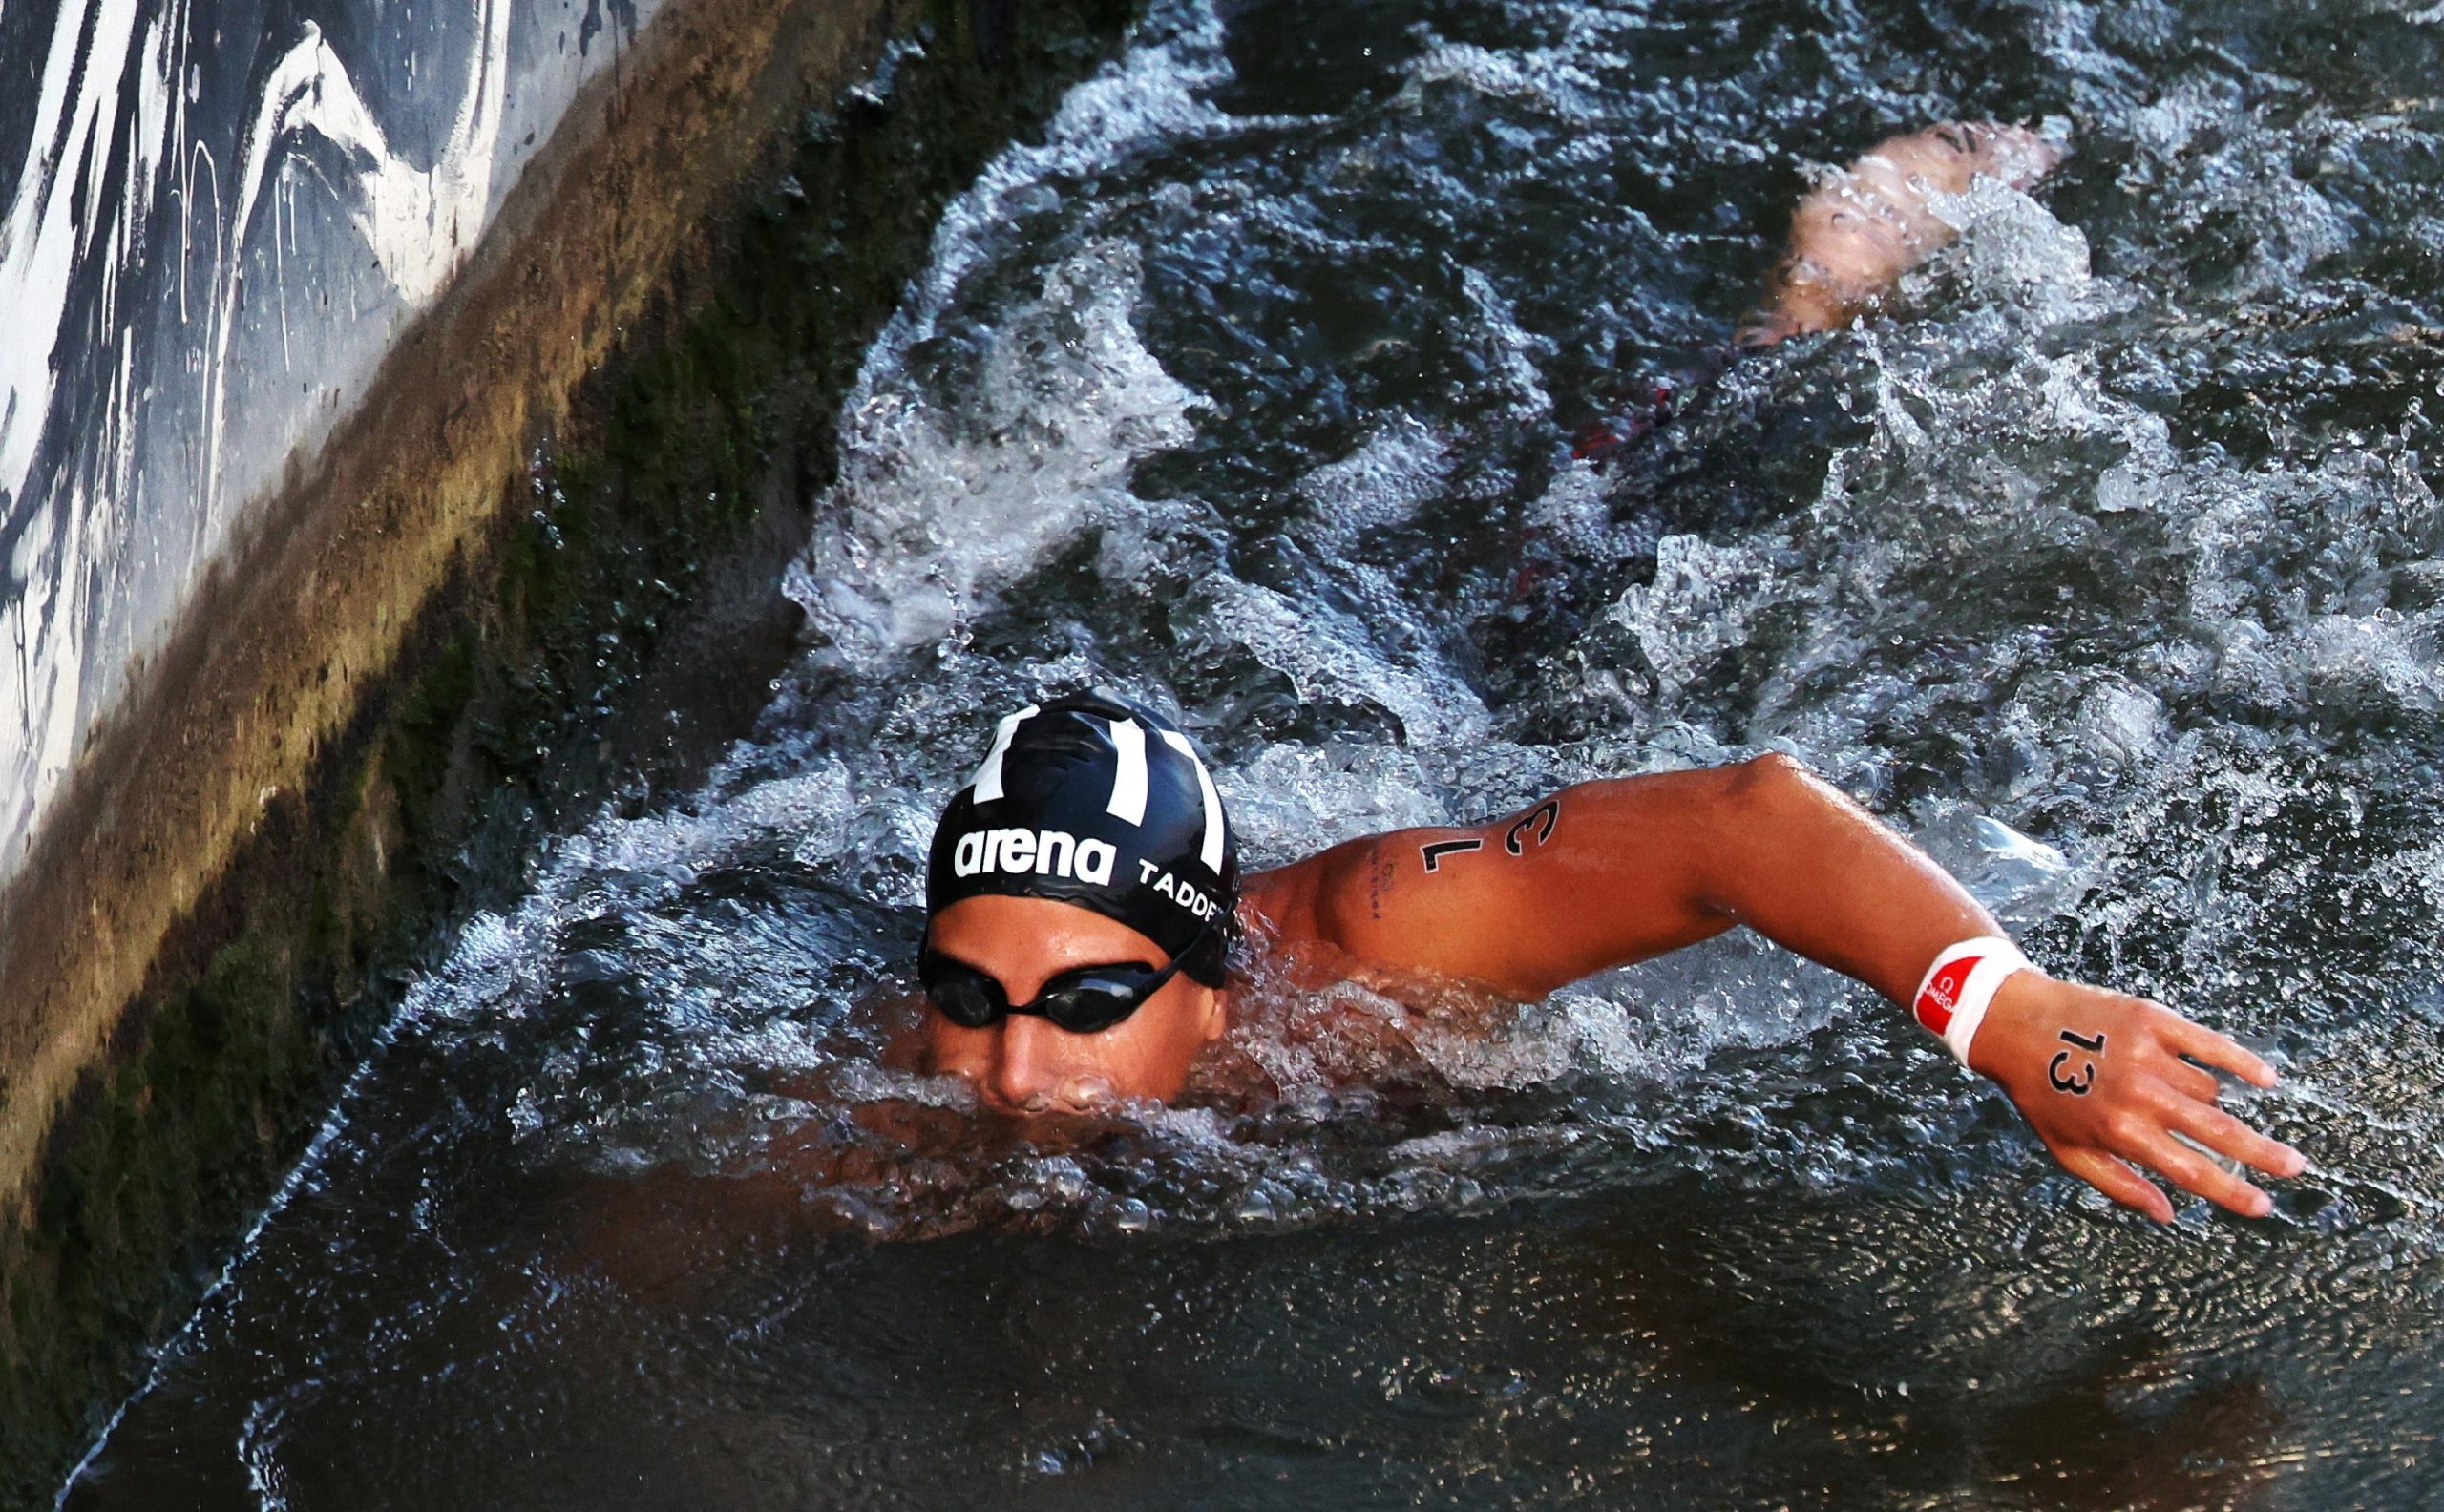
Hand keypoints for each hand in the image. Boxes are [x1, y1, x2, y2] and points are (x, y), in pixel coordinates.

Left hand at [1966, 972, 2306, 1221]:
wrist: (2012, 1022)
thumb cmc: (2039, 1093)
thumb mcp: (2066, 1150)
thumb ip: (2120, 1186)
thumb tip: (2169, 1216)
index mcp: (2121, 1133)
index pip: (2192, 1172)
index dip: (2233, 1193)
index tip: (2264, 1206)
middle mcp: (2140, 1096)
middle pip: (2220, 1133)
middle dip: (2263, 1155)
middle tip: (2295, 1167)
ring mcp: (2149, 1055)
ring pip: (2209, 1089)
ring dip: (2209, 1102)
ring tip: (2174, 1096)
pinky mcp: (2152, 1019)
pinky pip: (2210, 1044)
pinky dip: (2241, 1061)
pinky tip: (2265, 1078)